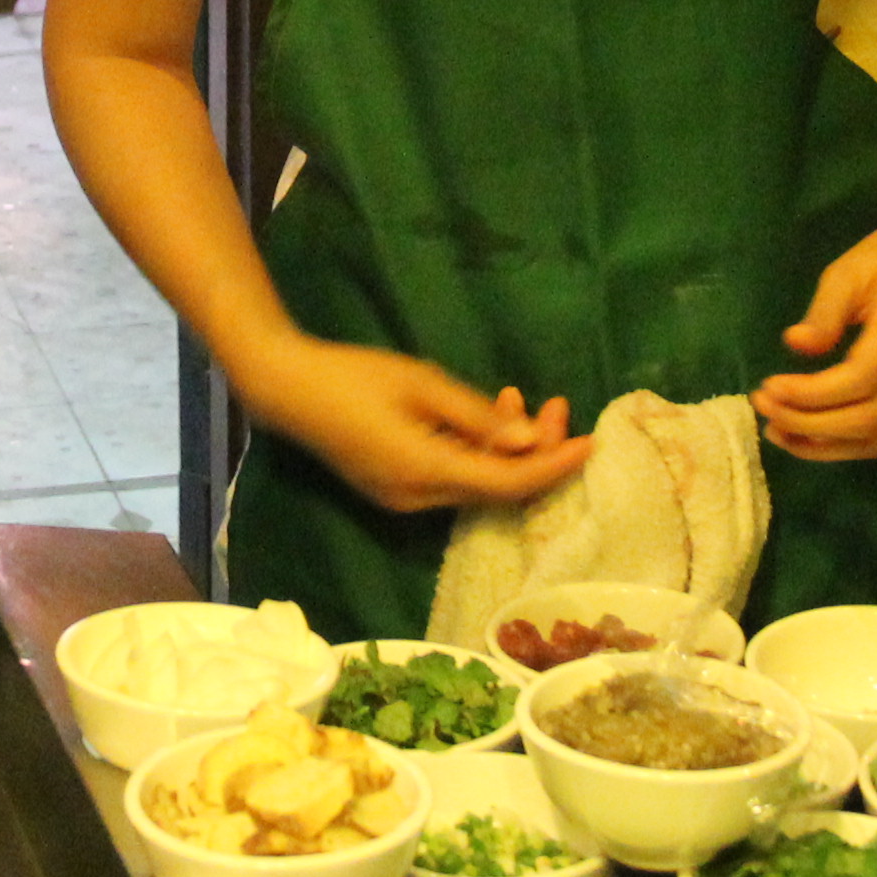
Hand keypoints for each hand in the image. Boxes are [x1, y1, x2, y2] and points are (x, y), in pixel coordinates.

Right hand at [256, 339, 591, 515]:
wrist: (286, 389)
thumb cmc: (353, 376)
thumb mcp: (422, 384)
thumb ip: (477, 416)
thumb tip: (528, 439)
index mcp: (426, 472)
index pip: (508, 484)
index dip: (553, 466)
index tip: (590, 442)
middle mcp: (418, 499)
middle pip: (496, 488)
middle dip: (534, 451)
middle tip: (556, 404)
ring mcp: (404, 499)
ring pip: (476, 484)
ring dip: (506, 449)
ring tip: (521, 398)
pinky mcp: (395, 488)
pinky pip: (453, 479)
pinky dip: (478, 452)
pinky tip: (488, 417)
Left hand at [753, 191, 876, 463]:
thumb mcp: (851, 270)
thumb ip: (824, 312)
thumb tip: (795, 345)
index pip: (858, 380)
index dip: (810, 393)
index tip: (769, 387)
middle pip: (866, 419)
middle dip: (808, 424)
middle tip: (764, 408)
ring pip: (875, 437)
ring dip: (822, 445)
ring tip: (776, 431)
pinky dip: (843, 445)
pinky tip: (808, 437)